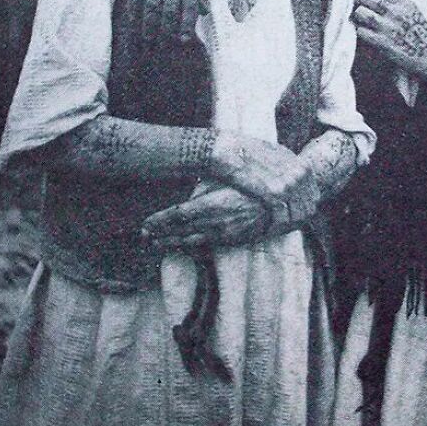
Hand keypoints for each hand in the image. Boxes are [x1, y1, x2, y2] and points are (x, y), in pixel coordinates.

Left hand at [142, 185, 269, 249]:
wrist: (283, 205)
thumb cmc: (254, 185)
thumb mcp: (229, 178)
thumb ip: (207, 187)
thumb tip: (190, 195)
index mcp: (215, 204)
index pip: (180, 215)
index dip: (161, 221)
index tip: (146, 223)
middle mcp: (217, 222)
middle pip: (182, 230)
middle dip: (161, 233)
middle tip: (143, 236)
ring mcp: (225, 234)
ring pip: (192, 241)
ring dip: (171, 242)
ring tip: (154, 243)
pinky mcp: (232, 240)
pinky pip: (206, 246)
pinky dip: (189, 246)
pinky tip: (179, 246)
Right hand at [209, 131, 320, 219]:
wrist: (230, 149)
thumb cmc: (250, 150)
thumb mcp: (277, 153)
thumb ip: (290, 166)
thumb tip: (297, 177)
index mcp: (302, 166)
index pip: (313, 195)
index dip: (305, 207)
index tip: (295, 214)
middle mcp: (299, 174)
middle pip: (308, 207)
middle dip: (297, 218)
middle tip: (285, 226)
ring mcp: (288, 184)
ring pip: (296, 215)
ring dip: (286, 224)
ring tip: (275, 228)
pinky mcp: (273, 193)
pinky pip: (281, 217)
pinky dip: (275, 225)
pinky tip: (267, 228)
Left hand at [352, 0, 426, 77]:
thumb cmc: (421, 34)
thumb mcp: (414, 12)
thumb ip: (397, 3)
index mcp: (404, 3)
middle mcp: (395, 12)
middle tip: (357, 5)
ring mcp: (388, 28)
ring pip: (361, 12)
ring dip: (357, 15)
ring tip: (359, 20)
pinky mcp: (382, 43)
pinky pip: (361, 31)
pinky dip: (360, 31)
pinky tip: (365, 33)